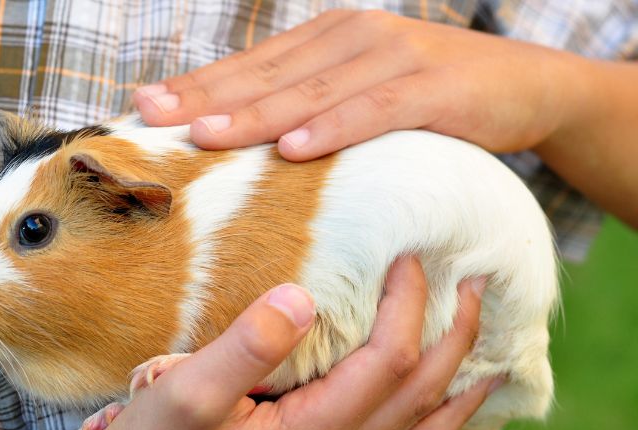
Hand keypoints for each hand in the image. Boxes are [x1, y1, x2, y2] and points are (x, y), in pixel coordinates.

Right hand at [68, 257, 496, 429]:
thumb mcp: (188, 393)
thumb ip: (249, 344)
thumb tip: (303, 295)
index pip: (387, 359)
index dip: (408, 303)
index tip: (409, 254)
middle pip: (420, 394)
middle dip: (455, 336)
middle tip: (478, 283)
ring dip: (457, 389)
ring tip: (488, 356)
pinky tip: (431, 413)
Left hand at [133, 10, 580, 161]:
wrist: (527, 86)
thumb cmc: (428, 98)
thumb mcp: (360, 92)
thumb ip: (308, 105)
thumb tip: (246, 141)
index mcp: (327, 39)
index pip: (249, 67)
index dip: (196, 86)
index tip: (144, 106)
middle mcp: (351, 39)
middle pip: (266, 76)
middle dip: (204, 98)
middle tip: (151, 117)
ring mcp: (391, 58)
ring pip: (309, 93)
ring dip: (253, 117)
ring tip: (204, 137)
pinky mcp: (430, 88)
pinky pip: (373, 111)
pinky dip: (333, 129)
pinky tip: (295, 149)